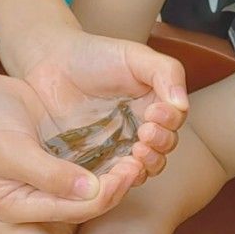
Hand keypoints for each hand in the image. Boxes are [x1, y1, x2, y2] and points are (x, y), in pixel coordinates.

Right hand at [0, 26, 187, 222]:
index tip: (128, 172)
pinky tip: (128, 149)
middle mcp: (34, 203)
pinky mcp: (57, 165)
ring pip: (91, 189)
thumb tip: (91, 189)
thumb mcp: (13, 150)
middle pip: (85, 204)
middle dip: (115, 187)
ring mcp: (47, 185)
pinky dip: (108, 163)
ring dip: (116, 176)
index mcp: (18, 208)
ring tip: (140, 156)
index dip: (103, 195)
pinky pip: (88, 170)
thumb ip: (50, 173)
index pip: (71, 211)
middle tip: (140, 164)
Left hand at [14, 25, 188, 180]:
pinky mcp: (97, 162)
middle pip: (164, 149)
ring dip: (147, 163)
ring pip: (145, 168)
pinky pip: (115, 178)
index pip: (175, 122)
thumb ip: (166, 72)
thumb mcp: (135, 56)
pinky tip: (119, 166)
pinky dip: (122, 177)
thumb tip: (182, 104)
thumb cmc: (95, 55)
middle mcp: (141, 129)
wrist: (52, 64)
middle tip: (145, 132)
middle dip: (160, 144)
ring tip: (136, 150)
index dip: (170, 121)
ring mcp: (119, 148)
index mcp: (155, 105)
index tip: (155, 112)